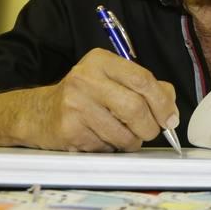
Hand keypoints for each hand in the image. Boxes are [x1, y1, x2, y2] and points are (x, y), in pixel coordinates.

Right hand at [35, 48, 178, 151]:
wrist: (39, 113)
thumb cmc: (84, 95)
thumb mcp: (111, 79)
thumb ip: (143, 86)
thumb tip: (170, 105)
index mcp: (100, 61)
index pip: (142, 79)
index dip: (162, 102)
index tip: (170, 117)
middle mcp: (86, 79)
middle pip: (135, 107)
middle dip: (150, 126)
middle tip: (151, 131)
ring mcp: (75, 105)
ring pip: (123, 133)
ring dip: (132, 141)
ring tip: (124, 135)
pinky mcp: (69, 130)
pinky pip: (106, 147)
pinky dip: (112, 148)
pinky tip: (102, 138)